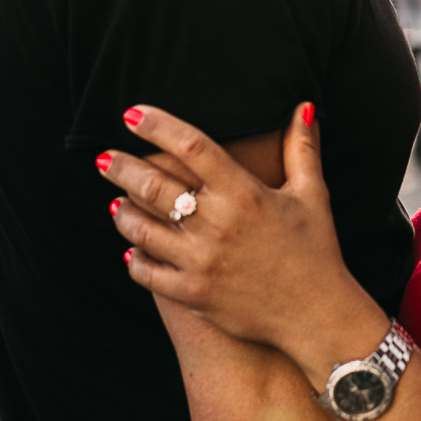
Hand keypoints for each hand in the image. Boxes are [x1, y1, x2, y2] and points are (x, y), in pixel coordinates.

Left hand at [97, 103, 382, 377]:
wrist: (316, 314)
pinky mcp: (192, 294)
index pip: (191, 145)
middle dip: (122, 168)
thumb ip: (302, 148)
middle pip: (154, 185)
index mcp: (245, 193)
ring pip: (141, 229)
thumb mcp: (312, 194)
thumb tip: (303, 106)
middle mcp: (218, 224)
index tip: (133, 114)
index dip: (158, 125)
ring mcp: (201, 262)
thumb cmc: (316, 249)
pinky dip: (134, 256)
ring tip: (116, 201)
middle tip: (104, 159)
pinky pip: (147, 272)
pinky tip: (132, 247)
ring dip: (122, 211)